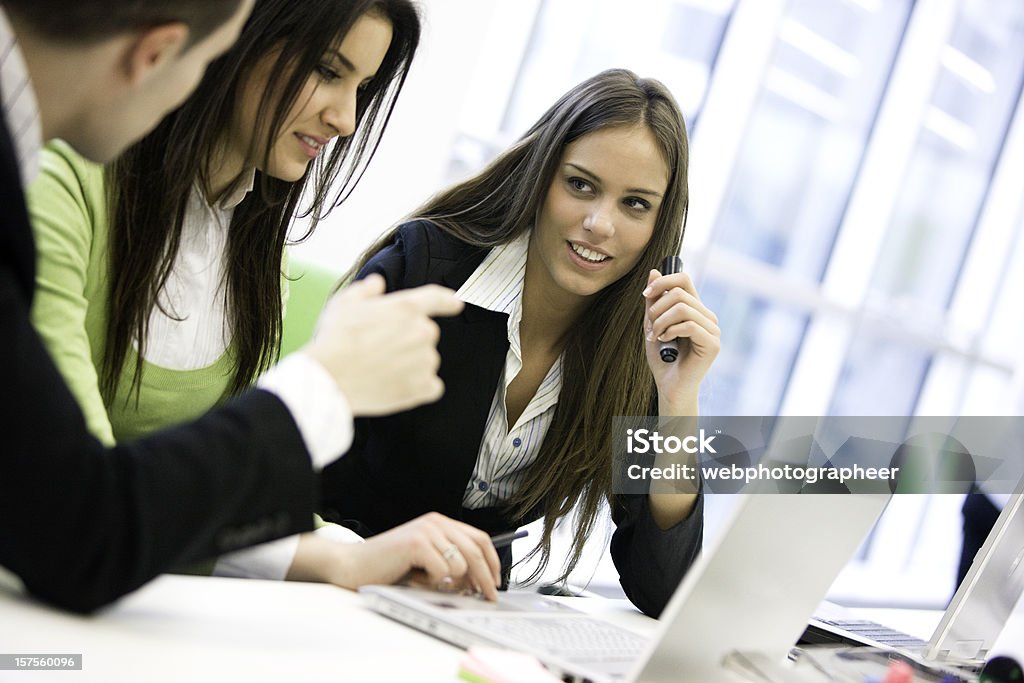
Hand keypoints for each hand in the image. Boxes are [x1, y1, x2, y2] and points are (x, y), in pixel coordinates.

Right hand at [290, 513, 501, 599]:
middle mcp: (436, 522)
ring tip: (428, 583)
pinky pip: (443, 571)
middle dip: (485, 578)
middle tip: (488, 598)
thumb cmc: (388, 567)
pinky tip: (416, 579)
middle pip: (476, 550)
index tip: (495, 582)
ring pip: (461, 564)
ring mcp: (426, 531)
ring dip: (450, 582)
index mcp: (440, 523)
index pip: (479, 538)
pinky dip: (433, 583)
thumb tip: (479, 582)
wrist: (353, 565)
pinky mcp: (417, 543)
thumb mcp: (426, 561)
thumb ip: (450, 563)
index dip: (492, 562)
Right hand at [301, 274, 463, 415]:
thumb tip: (377, 283)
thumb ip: (366, 290)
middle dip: (409, 340)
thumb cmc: (334, 339)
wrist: (329, 379)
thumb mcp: (344, 304)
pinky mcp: (422, 387)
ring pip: (427, 360)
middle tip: (381, 349)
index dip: (447, 300)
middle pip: (426, 334)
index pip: (436, 298)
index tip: (456, 304)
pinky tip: (396, 386)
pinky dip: (418, 388)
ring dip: (412, 364)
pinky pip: (431, 386)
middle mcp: (422, 332)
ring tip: (382, 369)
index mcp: (406, 308)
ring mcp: (425, 361)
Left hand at [642, 269, 720, 410]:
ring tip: (655, 336)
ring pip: (683, 308)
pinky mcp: (712, 344)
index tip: (645, 294)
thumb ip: (654, 300)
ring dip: (661, 321)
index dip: (663, 281)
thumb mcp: (652, 324)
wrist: (669, 386)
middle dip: (656, 308)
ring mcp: (712, 329)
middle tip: (650, 327)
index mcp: (695, 308)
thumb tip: (653, 271)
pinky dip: (670, 331)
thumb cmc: (662, 357)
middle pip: (679, 292)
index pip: (684, 279)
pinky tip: (664, 341)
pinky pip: (689, 325)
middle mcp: (707, 316)